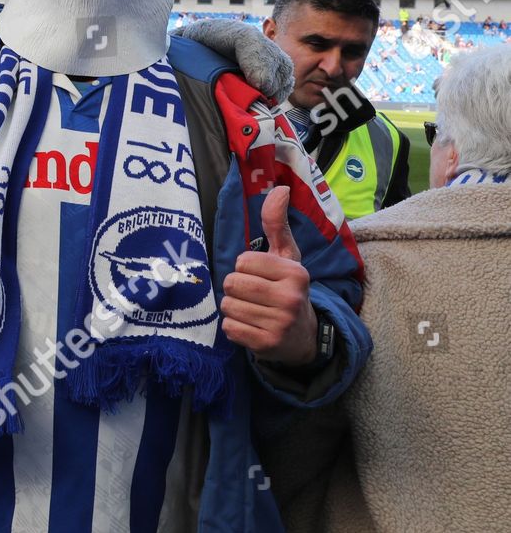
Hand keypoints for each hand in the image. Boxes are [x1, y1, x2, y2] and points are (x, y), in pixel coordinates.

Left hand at [221, 186, 318, 365]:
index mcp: (295, 273)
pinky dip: (235, 327)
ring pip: (228, 306)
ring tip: (254, 310)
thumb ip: (277, 223)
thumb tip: (281, 188)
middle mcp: (291, 298)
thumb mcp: (287, 256)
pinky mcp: (266, 345)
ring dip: (234, 308)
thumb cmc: (287, 288)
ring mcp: (280, 324)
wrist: (303, 337)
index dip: (245, 268)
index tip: (261, 276)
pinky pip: (229, 328)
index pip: (242, 261)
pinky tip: (252, 326)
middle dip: (236, 288)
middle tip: (254, 295)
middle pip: (231, 283)